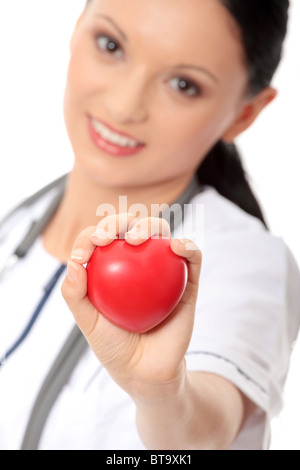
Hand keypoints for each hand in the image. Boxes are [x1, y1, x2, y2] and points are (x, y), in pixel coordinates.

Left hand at [61, 213, 201, 399]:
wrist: (147, 372)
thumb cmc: (115, 346)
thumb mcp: (88, 323)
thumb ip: (75, 294)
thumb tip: (74, 262)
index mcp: (115, 267)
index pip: (103, 239)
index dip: (92, 235)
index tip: (85, 252)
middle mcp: (140, 262)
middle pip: (132, 227)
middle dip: (118, 220)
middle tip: (108, 236)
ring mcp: (165, 269)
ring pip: (162, 234)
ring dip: (150, 225)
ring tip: (136, 238)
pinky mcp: (188, 281)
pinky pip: (192, 258)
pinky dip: (187, 246)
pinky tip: (176, 246)